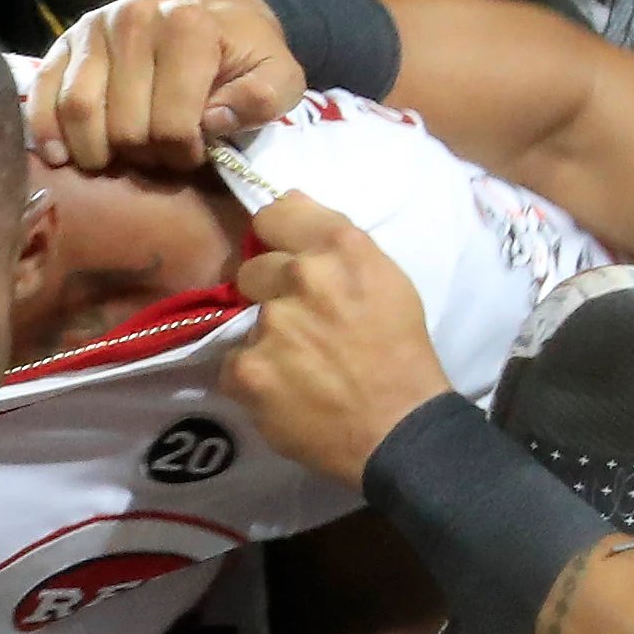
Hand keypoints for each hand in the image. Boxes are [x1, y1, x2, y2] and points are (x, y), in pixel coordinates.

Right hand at [29, 0, 303, 176]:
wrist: (210, 9)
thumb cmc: (242, 51)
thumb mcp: (277, 75)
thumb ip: (262, 99)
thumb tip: (213, 122)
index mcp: (188, 27)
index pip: (172, 123)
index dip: (183, 155)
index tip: (194, 153)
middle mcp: (135, 19)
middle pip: (125, 125)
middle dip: (144, 156)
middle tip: (158, 156)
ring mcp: (96, 28)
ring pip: (80, 111)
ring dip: (97, 153)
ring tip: (118, 159)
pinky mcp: (68, 41)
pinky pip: (45, 93)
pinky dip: (47, 130)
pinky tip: (61, 156)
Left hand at [221, 187, 452, 491]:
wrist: (399, 430)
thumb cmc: (400, 354)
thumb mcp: (385, 281)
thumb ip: (333, 244)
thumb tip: (285, 204)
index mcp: (342, 247)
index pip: (275, 215)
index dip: (275, 240)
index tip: (283, 261)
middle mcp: (303, 275)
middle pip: (252, 270)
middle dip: (269, 295)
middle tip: (301, 328)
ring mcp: (272, 323)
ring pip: (245, 322)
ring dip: (265, 342)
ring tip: (300, 369)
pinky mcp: (248, 369)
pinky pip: (233, 366)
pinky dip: (253, 381)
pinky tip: (286, 393)